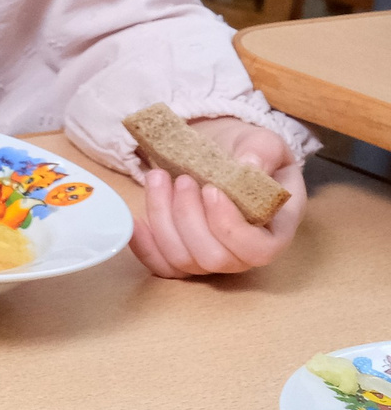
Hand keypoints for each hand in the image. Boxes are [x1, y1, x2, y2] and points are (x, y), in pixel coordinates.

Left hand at [128, 117, 304, 277]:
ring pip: (182, 259)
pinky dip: (144, 246)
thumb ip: (262, 152)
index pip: (259, 251)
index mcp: (274, 231)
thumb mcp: (263, 143)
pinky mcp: (182, 255)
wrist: (221, 154)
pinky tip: (135, 221)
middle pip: (214, 258)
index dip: (230, 227)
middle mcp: (244, 253)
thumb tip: (248, 166)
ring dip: (163, 219)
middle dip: (189, 217)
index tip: (211, 190)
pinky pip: (161, 266)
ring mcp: (211, 257)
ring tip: (158, 178)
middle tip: (182, 179)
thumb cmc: (248, 153)